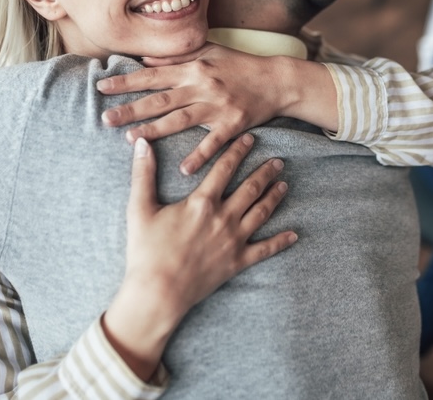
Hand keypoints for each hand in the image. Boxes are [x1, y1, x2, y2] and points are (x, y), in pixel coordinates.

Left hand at [98, 43, 302, 174]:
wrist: (277, 80)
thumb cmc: (240, 65)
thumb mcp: (209, 51)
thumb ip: (177, 56)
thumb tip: (145, 60)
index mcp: (193, 68)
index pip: (153, 75)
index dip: (126, 82)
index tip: (102, 88)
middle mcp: (202, 86)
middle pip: (160, 100)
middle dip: (131, 109)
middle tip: (104, 120)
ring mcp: (217, 107)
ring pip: (180, 120)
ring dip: (154, 130)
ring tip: (131, 139)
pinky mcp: (233, 125)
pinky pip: (213, 143)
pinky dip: (199, 156)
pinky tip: (183, 169)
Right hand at [102, 134, 296, 377]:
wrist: (158, 293)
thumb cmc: (146, 251)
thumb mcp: (139, 209)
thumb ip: (142, 174)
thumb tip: (140, 143)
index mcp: (202, 202)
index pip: (225, 168)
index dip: (238, 151)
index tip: (250, 139)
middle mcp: (223, 218)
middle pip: (251, 188)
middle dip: (266, 172)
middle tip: (278, 160)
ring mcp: (234, 240)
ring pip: (262, 213)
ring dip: (275, 197)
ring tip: (284, 184)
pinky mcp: (238, 262)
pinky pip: (265, 249)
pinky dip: (281, 241)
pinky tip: (294, 234)